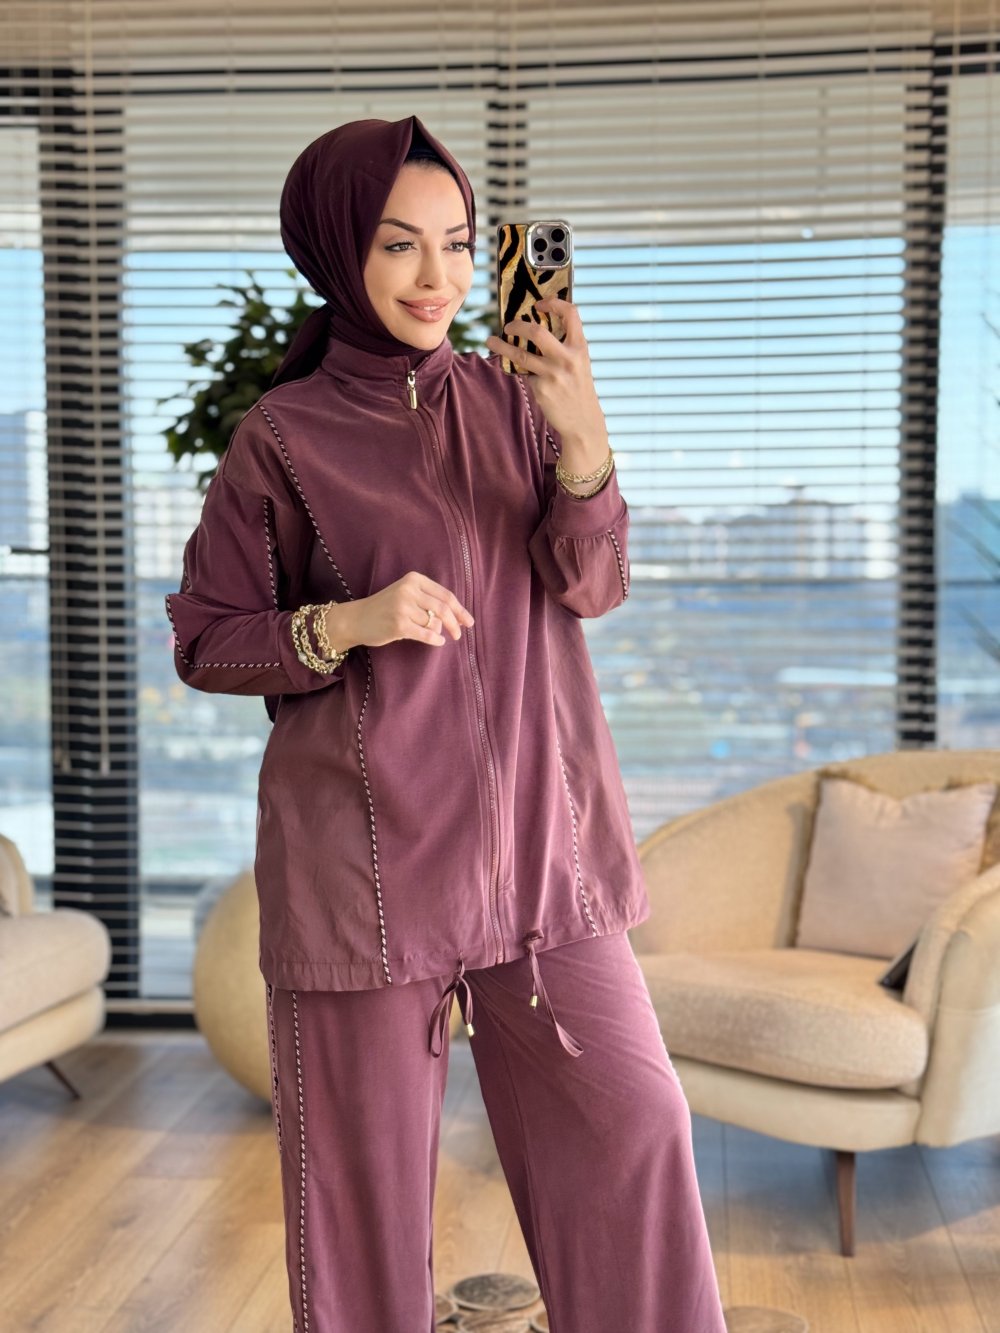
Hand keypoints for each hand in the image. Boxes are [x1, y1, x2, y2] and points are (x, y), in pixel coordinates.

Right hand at [331, 572, 474, 650]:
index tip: (468, 621)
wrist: (356, 619)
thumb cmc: (385, 608)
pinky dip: (435, 640)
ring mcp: (403, 607)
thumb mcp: (406, 594)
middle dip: (456, 623)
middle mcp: (409, 590)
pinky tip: (438, 642)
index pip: (445, 595)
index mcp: (414, 579)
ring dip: (440, 632)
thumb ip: (428, 600)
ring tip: (438, 636)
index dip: (459, 610)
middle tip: (460, 634)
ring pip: (434, 622)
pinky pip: (426, 634)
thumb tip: (457, 617)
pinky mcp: (399, 625)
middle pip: (443, 608)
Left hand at [485, 297, 607, 447]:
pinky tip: (512, 368)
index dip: (553, 302)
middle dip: (517, 325)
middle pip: (537, 332)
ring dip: (501, 346)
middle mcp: (567, 358)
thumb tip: (536, 329)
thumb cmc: (578, 388)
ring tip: (490, 341)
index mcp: (580, 347)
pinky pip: (523, 373)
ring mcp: (553, 374)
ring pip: (520, 355)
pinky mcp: (541, 389)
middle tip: (508, 326)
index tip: (539, 304)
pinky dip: (517, 370)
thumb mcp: (579, 362)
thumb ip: (564, 346)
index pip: (571, 313)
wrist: (583, 421)